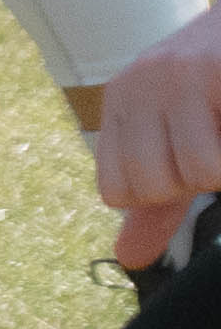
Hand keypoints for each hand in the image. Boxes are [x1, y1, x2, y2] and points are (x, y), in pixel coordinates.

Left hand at [101, 7, 220, 273]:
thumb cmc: (219, 85)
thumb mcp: (177, 135)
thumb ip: (154, 201)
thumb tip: (128, 258)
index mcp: (122, 101)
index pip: (117, 191)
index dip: (164, 194)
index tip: (190, 159)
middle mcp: (142, 83)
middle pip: (155, 184)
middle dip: (199, 181)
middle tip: (214, 141)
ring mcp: (183, 74)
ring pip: (201, 171)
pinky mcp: (218, 71)